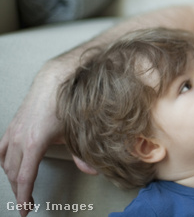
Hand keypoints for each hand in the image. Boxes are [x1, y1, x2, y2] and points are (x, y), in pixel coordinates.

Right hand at [0, 62, 96, 216]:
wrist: (54, 80)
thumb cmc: (66, 104)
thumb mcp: (76, 132)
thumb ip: (83, 155)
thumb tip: (93, 171)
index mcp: (33, 144)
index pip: (25, 178)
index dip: (24, 197)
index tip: (24, 211)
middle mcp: (19, 139)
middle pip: (14, 174)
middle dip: (19, 191)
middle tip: (25, 204)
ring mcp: (13, 132)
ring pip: (6, 163)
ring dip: (12, 178)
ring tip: (20, 189)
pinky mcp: (12, 126)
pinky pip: (2, 150)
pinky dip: (4, 162)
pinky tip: (8, 167)